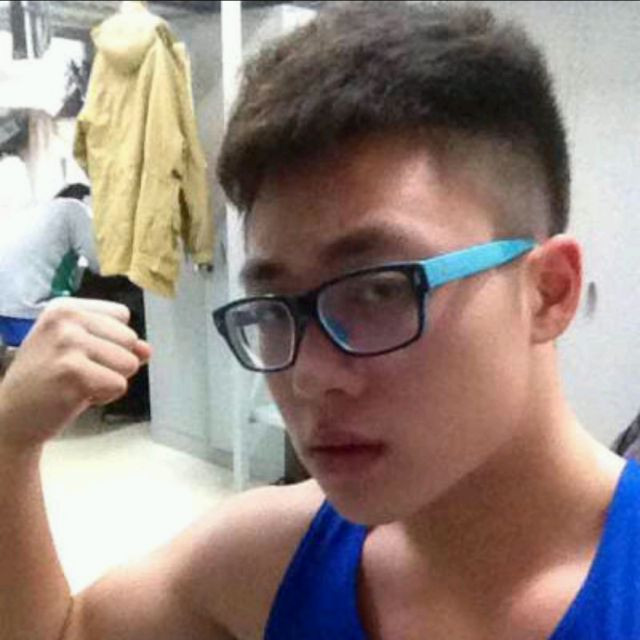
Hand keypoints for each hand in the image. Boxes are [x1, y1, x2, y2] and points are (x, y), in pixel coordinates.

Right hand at [0, 298, 150, 450]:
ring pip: (130, 362)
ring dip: (111, 380)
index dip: (113, 340)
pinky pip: (119, 385)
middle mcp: (66, 320)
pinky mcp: (74, 373)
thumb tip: (147, 350)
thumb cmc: (49, 380)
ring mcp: (68, 344)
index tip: (82, 353)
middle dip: (114, 362)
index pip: (122, 315)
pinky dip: (105, 396)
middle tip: (80, 373)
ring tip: (79, 383)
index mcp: (65, 307)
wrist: (12, 416)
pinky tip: (77, 396)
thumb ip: (117, 344)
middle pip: (130, 338)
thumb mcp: (80, 351)